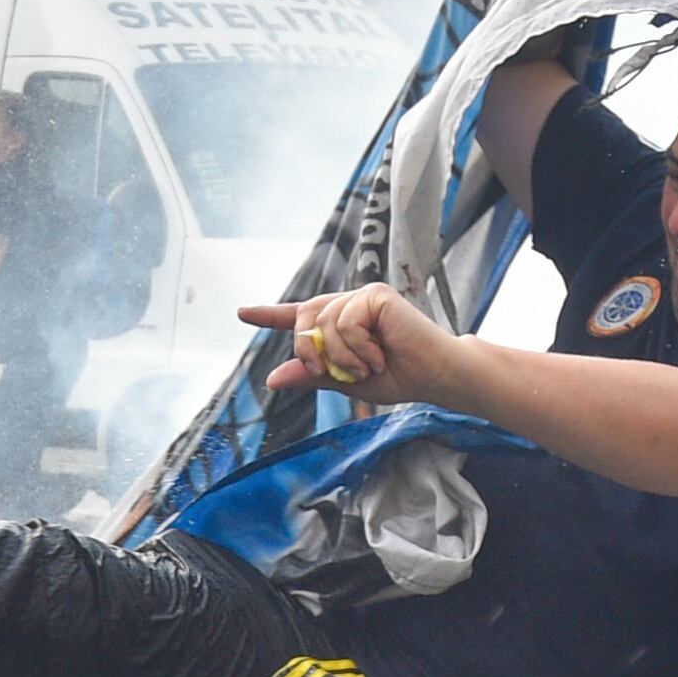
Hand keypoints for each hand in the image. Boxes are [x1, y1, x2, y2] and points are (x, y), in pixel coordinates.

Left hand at [241, 283, 458, 406]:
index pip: (299, 316)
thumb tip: (272, 379)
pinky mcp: (376, 295)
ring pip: (324, 323)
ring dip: (341, 356)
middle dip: (310, 351)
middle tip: (333, 374)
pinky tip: (378, 355)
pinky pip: (346, 322)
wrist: (434, 375)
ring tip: (368, 367)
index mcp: (339, 324)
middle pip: (304, 319)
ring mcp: (362, 297)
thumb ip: (311, 376)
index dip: (270, 315)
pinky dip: (358, 347)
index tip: (243, 313)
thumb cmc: (397, 377)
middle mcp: (348, 304)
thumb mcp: (344, 381)